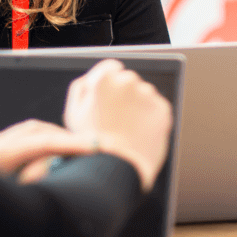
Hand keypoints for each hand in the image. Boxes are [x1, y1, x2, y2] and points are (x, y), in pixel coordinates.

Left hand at [0, 119, 98, 182]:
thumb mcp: (17, 198)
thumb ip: (39, 178)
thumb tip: (60, 162)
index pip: (43, 141)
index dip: (72, 144)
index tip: (95, 147)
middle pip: (38, 131)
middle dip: (66, 138)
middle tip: (92, 146)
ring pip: (31, 132)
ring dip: (54, 139)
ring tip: (77, 150)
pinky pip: (22, 139)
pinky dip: (41, 143)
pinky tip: (55, 153)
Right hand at [63, 59, 172, 190]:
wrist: (116, 168)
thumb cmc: (91, 143)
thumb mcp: (73, 113)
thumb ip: (82, 87)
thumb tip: (94, 77)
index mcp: (103, 79)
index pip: (111, 68)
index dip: (108, 86)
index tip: (108, 100)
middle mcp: (128, 81)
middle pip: (128, 81)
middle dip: (124, 95)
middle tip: (116, 120)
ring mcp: (147, 94)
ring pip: (144, 94)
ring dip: (138, 106)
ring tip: (127, 130)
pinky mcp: (162, 109)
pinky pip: (156, 108)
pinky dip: (150, 118)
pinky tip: (139, 133)